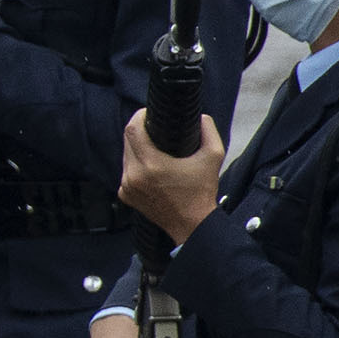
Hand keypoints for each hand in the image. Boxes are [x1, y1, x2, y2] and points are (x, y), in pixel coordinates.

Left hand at [116, 111, 226, 245]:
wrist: (192, 224)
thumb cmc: (202, 192)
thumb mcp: (213, 157)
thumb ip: (208, 131)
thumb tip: (200, 117)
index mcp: (152, 164)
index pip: (132, 130)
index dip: (139, 116)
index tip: (148, 113)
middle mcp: (134, 175)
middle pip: (127, 141)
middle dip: (139, 131)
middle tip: (153, 128)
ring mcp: (127, 186)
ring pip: (125, 156)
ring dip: (136, 148)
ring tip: (154, 147)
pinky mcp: (125, 194)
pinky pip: (126, 171)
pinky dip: (135, 166)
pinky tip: (150, 168)